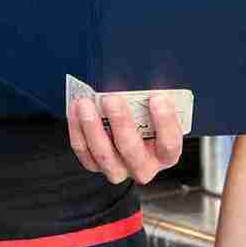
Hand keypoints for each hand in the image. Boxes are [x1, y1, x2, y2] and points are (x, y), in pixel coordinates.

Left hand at [67, 94, 183, 184]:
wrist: (133, 131)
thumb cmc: (149, 117)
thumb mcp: (158, 109)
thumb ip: (155, 99)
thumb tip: (144, 77)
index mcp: (165, 154)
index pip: (169, 144)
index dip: (165, 122)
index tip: (158, 98)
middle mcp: (143, 166)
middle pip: (132, 151)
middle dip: (120, 123)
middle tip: (112, 99)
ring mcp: (119, 169)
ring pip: (103, 155)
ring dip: (93, 127)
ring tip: (86, 104)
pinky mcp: (97, 165)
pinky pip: (84, 151)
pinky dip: (78, 129)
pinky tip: (76, 109)